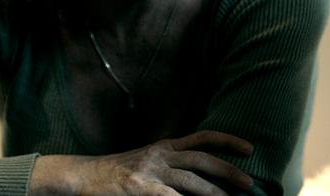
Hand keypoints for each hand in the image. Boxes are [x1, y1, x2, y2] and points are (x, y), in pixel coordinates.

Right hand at [31, 130, 254, 194]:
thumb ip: (170, 166)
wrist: (80, 177)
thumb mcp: (145, 161)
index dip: (227, 141)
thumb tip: (199, 179)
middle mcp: (160, 155)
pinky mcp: (139, 189)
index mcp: (163, 146)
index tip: (249, 149)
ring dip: (214, 193)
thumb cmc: (114, 174)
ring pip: (191, 181)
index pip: (201, 138)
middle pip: (202, 160)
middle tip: (249, 183)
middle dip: (229, 171)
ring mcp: (149, 172)